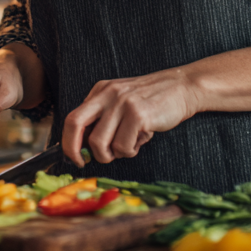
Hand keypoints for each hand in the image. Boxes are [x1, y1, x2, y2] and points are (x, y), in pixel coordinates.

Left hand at [61, 66, 197, 166]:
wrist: (182, 88)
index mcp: (100, 91)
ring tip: (128, 146)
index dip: (68, 142)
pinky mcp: (137, 115)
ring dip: (112, 154)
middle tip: (85, 162)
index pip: (72, 118)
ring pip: (100, 143)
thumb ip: (103, 118)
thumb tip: (83, 147)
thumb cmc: (151, 101)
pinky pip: (123, 146)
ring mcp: (122, 103)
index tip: (75, 158)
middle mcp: (108, 94)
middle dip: (74, 150)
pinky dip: (130, 151)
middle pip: (75, 125)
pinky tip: (140, 141)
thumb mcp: (121, 101)